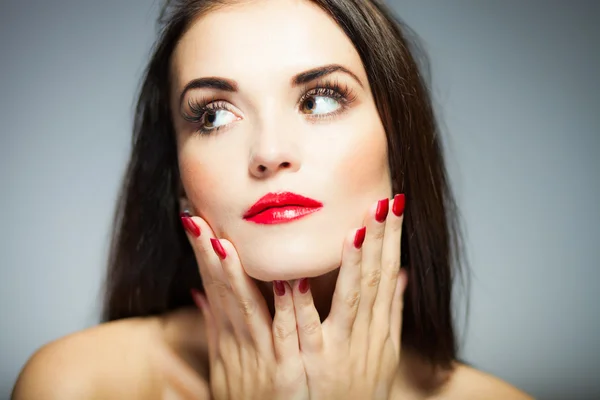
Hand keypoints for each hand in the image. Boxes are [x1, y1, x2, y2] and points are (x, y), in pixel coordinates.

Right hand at [182, 215, 308, 399]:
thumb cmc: (247, 396)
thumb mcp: (224, 362)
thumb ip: (215, 325)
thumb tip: (199, 294)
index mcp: (228, 336)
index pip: (213, 286)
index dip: (203, 255)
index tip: (193, 221)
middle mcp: (239, 342)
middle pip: (221, 291)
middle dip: (208, 255)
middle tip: (197, 220)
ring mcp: (261, 355)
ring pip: (246, 308)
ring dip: (235, 276)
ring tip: (224, 243)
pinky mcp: (286, 371)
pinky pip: (286, 335)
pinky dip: (287, 309)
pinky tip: (290, 282)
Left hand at [291, 194, 406, 399]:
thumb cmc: (363, 389)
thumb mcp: (384, 350)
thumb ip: (391, 311)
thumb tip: (404, 274)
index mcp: (379, 325)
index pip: (389, 271)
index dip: (393, 237)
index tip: (394, 203)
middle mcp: (366, 334)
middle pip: (376, 279)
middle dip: (381, 239)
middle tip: (382, 202)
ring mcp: (340, 349)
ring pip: (350, 300)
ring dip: (353, 264)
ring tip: (354, 230)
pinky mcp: (315, 365)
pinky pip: (306, 331)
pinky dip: (302, 305)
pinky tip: (295, 278)